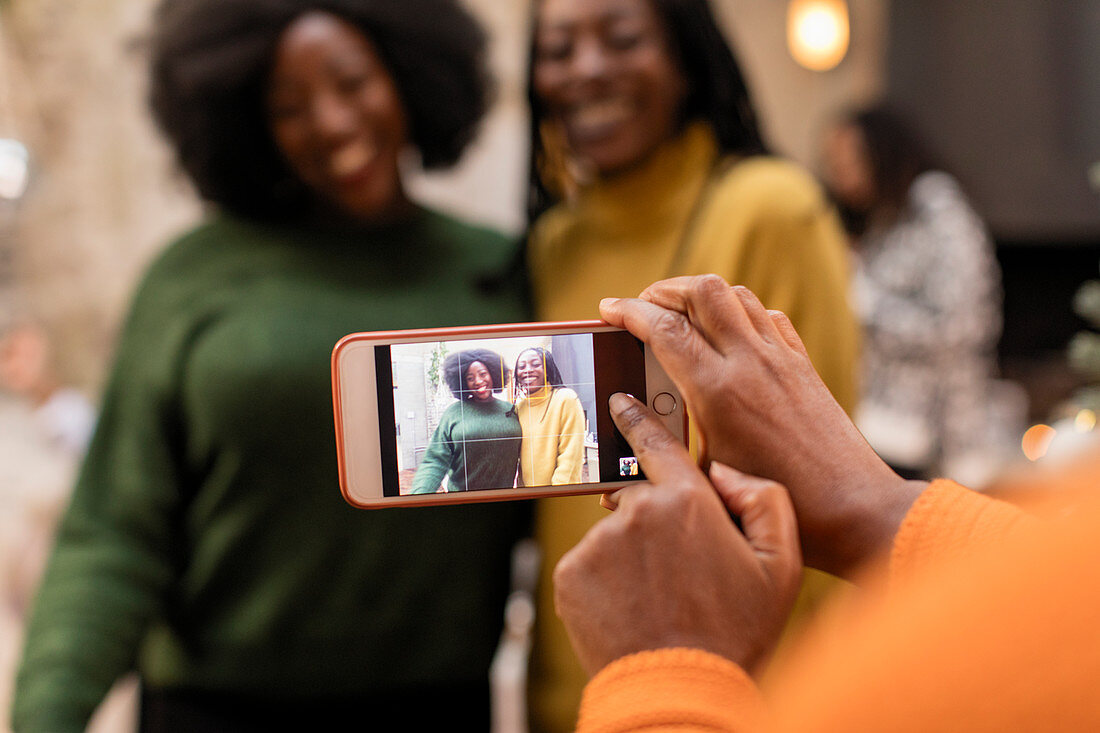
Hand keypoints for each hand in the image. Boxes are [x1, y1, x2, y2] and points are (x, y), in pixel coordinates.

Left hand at [553, 393, 801, 675]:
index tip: (620, 401)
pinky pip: (590, 566)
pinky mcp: (571, 575)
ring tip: (660, 603)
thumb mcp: (783, 565)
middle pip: (641, 501)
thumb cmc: (737, 632)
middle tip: (682, 573)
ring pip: (615, 538)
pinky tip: (633, 611)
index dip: (638, 418)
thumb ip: (763, 499)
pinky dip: (607, 583)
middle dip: (657, 525)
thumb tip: (724, 471)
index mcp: (688, 501)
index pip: (656, 443)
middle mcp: (636, 513)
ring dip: (633, 559)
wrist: (681, 692)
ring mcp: (598, 544)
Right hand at [599, 275, 926, 576]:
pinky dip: (740, 312)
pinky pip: (768, 317)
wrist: (853, 510)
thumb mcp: (706, 477)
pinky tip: (729, 334)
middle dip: (663, 290)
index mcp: (719, 391)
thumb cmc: (779, 505)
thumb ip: (664, 445)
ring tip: (679, 314)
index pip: (664, 329)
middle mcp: (751, 363)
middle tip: (642, 306)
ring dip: (701, 296)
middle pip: (701, 292)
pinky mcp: (803, 366)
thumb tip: (626, 430)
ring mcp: (781, 360)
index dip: (629, 312)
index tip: (607, 309)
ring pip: (736, 295)